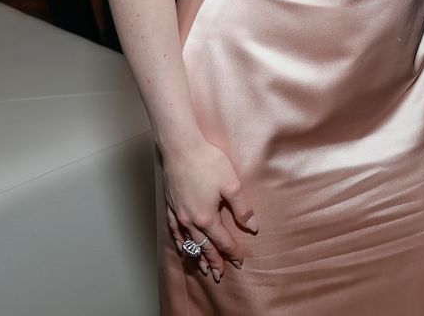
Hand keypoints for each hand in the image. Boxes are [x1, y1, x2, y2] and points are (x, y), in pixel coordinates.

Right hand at [163, 138, 258, 281]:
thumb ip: (242, 208)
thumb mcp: (232, 184)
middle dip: (214, 261)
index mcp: (206, 218)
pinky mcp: (171, 206)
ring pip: (188, 242)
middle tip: (220, 274)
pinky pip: (174, 231)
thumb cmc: (208, 162)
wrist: (181, 148)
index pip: (222, 241)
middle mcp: (189, 221)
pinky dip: (180, 242)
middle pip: (204, 246)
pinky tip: (182, 245)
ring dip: (197, 255)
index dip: (232, 252)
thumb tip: (252, 226)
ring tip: (203, 268)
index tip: (240, 261)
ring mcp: (178, 214)